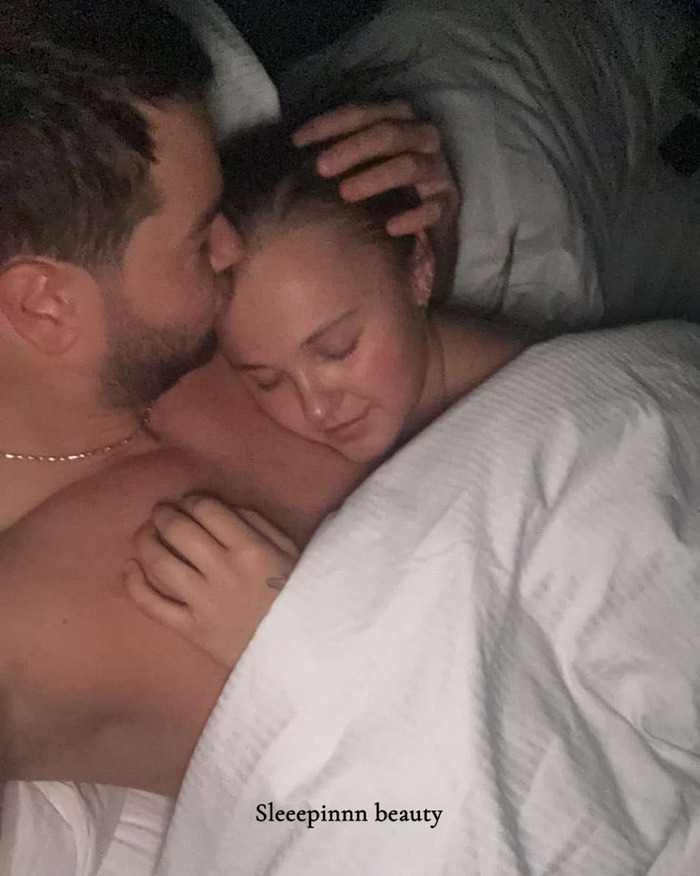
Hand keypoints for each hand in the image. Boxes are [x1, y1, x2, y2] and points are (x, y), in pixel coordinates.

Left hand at [122, 495, 298, 668]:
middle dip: (163, 514)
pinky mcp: (190, 630)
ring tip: (146, 533)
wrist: (300, 649)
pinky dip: (134, 584)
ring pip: (160, 563)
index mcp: (250, 548)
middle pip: (178, 530)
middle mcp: (223, 571)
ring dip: (145, 541)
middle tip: (160, 511)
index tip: (188, 502)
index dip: (191, 500)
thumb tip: (221, 507)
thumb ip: (257, 523)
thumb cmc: (296, 593)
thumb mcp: (289, 550)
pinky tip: (130, 567)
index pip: (207, 510)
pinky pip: (153, 605)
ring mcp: (203, 603)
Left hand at [293, 101, 459, 236]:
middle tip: (321, 168)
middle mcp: (423, 139)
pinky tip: (389, 228)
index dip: (329, 123)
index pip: (363, 112)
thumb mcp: (361, 164)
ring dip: (376, 177)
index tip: (297, 142)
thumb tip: (294, 148)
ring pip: (409, 165)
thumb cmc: (384, 189)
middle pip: (389, 134)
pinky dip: (411, 216)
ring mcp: (438, 171)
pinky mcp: (448, 204)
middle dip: (352, 149)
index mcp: (400, 121)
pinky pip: (432, 208)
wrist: (424, 223)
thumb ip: (337, 151)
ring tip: (345, 194)